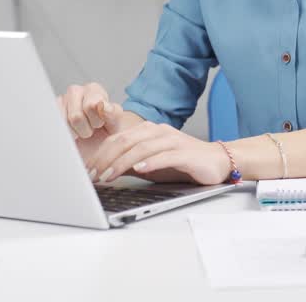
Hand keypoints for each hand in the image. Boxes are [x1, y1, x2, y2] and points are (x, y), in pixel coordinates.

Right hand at [57, 83, 133, 163]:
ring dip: (75, 133)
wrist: (97, 145)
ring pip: (64, 124)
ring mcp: (61, 101)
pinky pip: (54, 128)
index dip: (96, 121)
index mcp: (93, 89)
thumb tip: (102, 105)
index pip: (90, 106)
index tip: (101, 124)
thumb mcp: (115, 124)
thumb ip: (112, 114)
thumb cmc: (107, 132)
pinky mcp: (51, 112)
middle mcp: (76, 90)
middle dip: (86, 129)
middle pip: (76, 117)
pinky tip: (72, 133)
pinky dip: (66, 135)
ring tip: (81, 131)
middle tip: (91, 129)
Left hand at [88, 121, 230, 185]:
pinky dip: (150, 162)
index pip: (118, 139)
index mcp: (148, 131)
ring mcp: (172, 140)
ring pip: (141, 148)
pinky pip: (164, 155)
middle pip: (126, 141)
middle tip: (93, 176)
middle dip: (106, 159)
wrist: (217, 162)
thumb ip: (131, 164)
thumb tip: (104, 173)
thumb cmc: (183, 164)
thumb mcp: (152, 164)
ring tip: (109, 176)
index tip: (88, 171)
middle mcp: (158, 131)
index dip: (100, 154)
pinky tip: (139, 170)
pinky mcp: (185, 152)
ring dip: (122, 163)